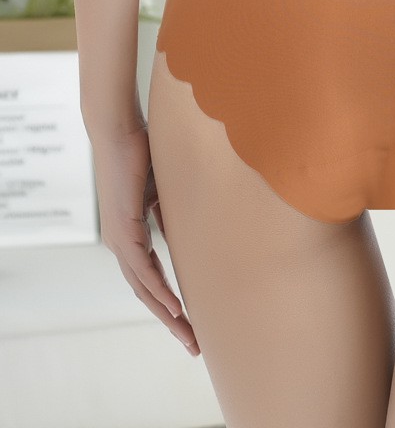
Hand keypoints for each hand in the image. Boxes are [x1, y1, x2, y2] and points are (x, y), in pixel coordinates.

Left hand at [91, 125, 199, 355]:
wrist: (120, 132)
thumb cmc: (142, 155)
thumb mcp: (164, 192)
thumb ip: (171, 214)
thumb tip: (192, 229)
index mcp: (131, 236)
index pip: (152, 279)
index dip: (171, 303)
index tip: (191, 321)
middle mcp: (122, 244)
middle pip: (148, 294)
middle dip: (172, 322)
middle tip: (193, 345)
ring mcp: (120, 240)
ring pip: (144, 290)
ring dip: (167, 315)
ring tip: (189, 335)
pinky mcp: (123, 231)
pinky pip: (143, 271)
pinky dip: (159, 292)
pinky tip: (175, 308)